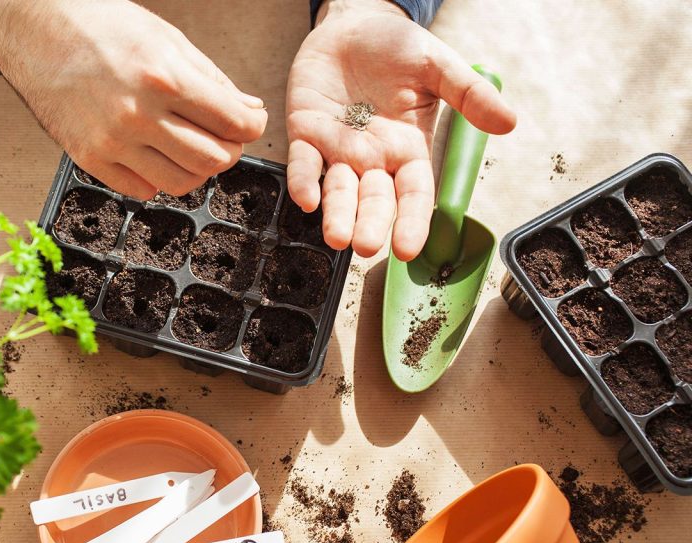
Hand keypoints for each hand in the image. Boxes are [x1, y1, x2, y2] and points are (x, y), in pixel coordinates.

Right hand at [0, 0, 267, 199]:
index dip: (251, 126)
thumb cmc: (100, 25)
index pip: (235, 124)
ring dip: (195, 169)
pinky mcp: (89, 158)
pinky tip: (154, 153)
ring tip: (189, 148)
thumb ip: (211, 79)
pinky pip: (142, 189)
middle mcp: (139, 114)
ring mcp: (112, 142)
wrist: (36, 27)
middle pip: (213, 160)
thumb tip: (247, 110)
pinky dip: (157, 177)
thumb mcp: (166, 39)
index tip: (248, 123)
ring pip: (181, 183)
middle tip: (222, 138)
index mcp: (165, 78)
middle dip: (228, 150)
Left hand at [285, 0, 515, 257]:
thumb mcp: (439, 67)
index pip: (413, 194)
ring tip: (337, 238)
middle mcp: (372, 157)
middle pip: (373, 200)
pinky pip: (303, 163)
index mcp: (407, 149)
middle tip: (366, 247)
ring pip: (337, 190)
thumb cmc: (397, 47)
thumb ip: (469, 95)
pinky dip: (303, 181)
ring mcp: (337, 148)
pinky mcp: (306, 133)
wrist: (354, 23)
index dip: (411, 221)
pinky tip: (305, 199)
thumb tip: (508, 123)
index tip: (409, 249)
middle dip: (370, 225)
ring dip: (336, 215)